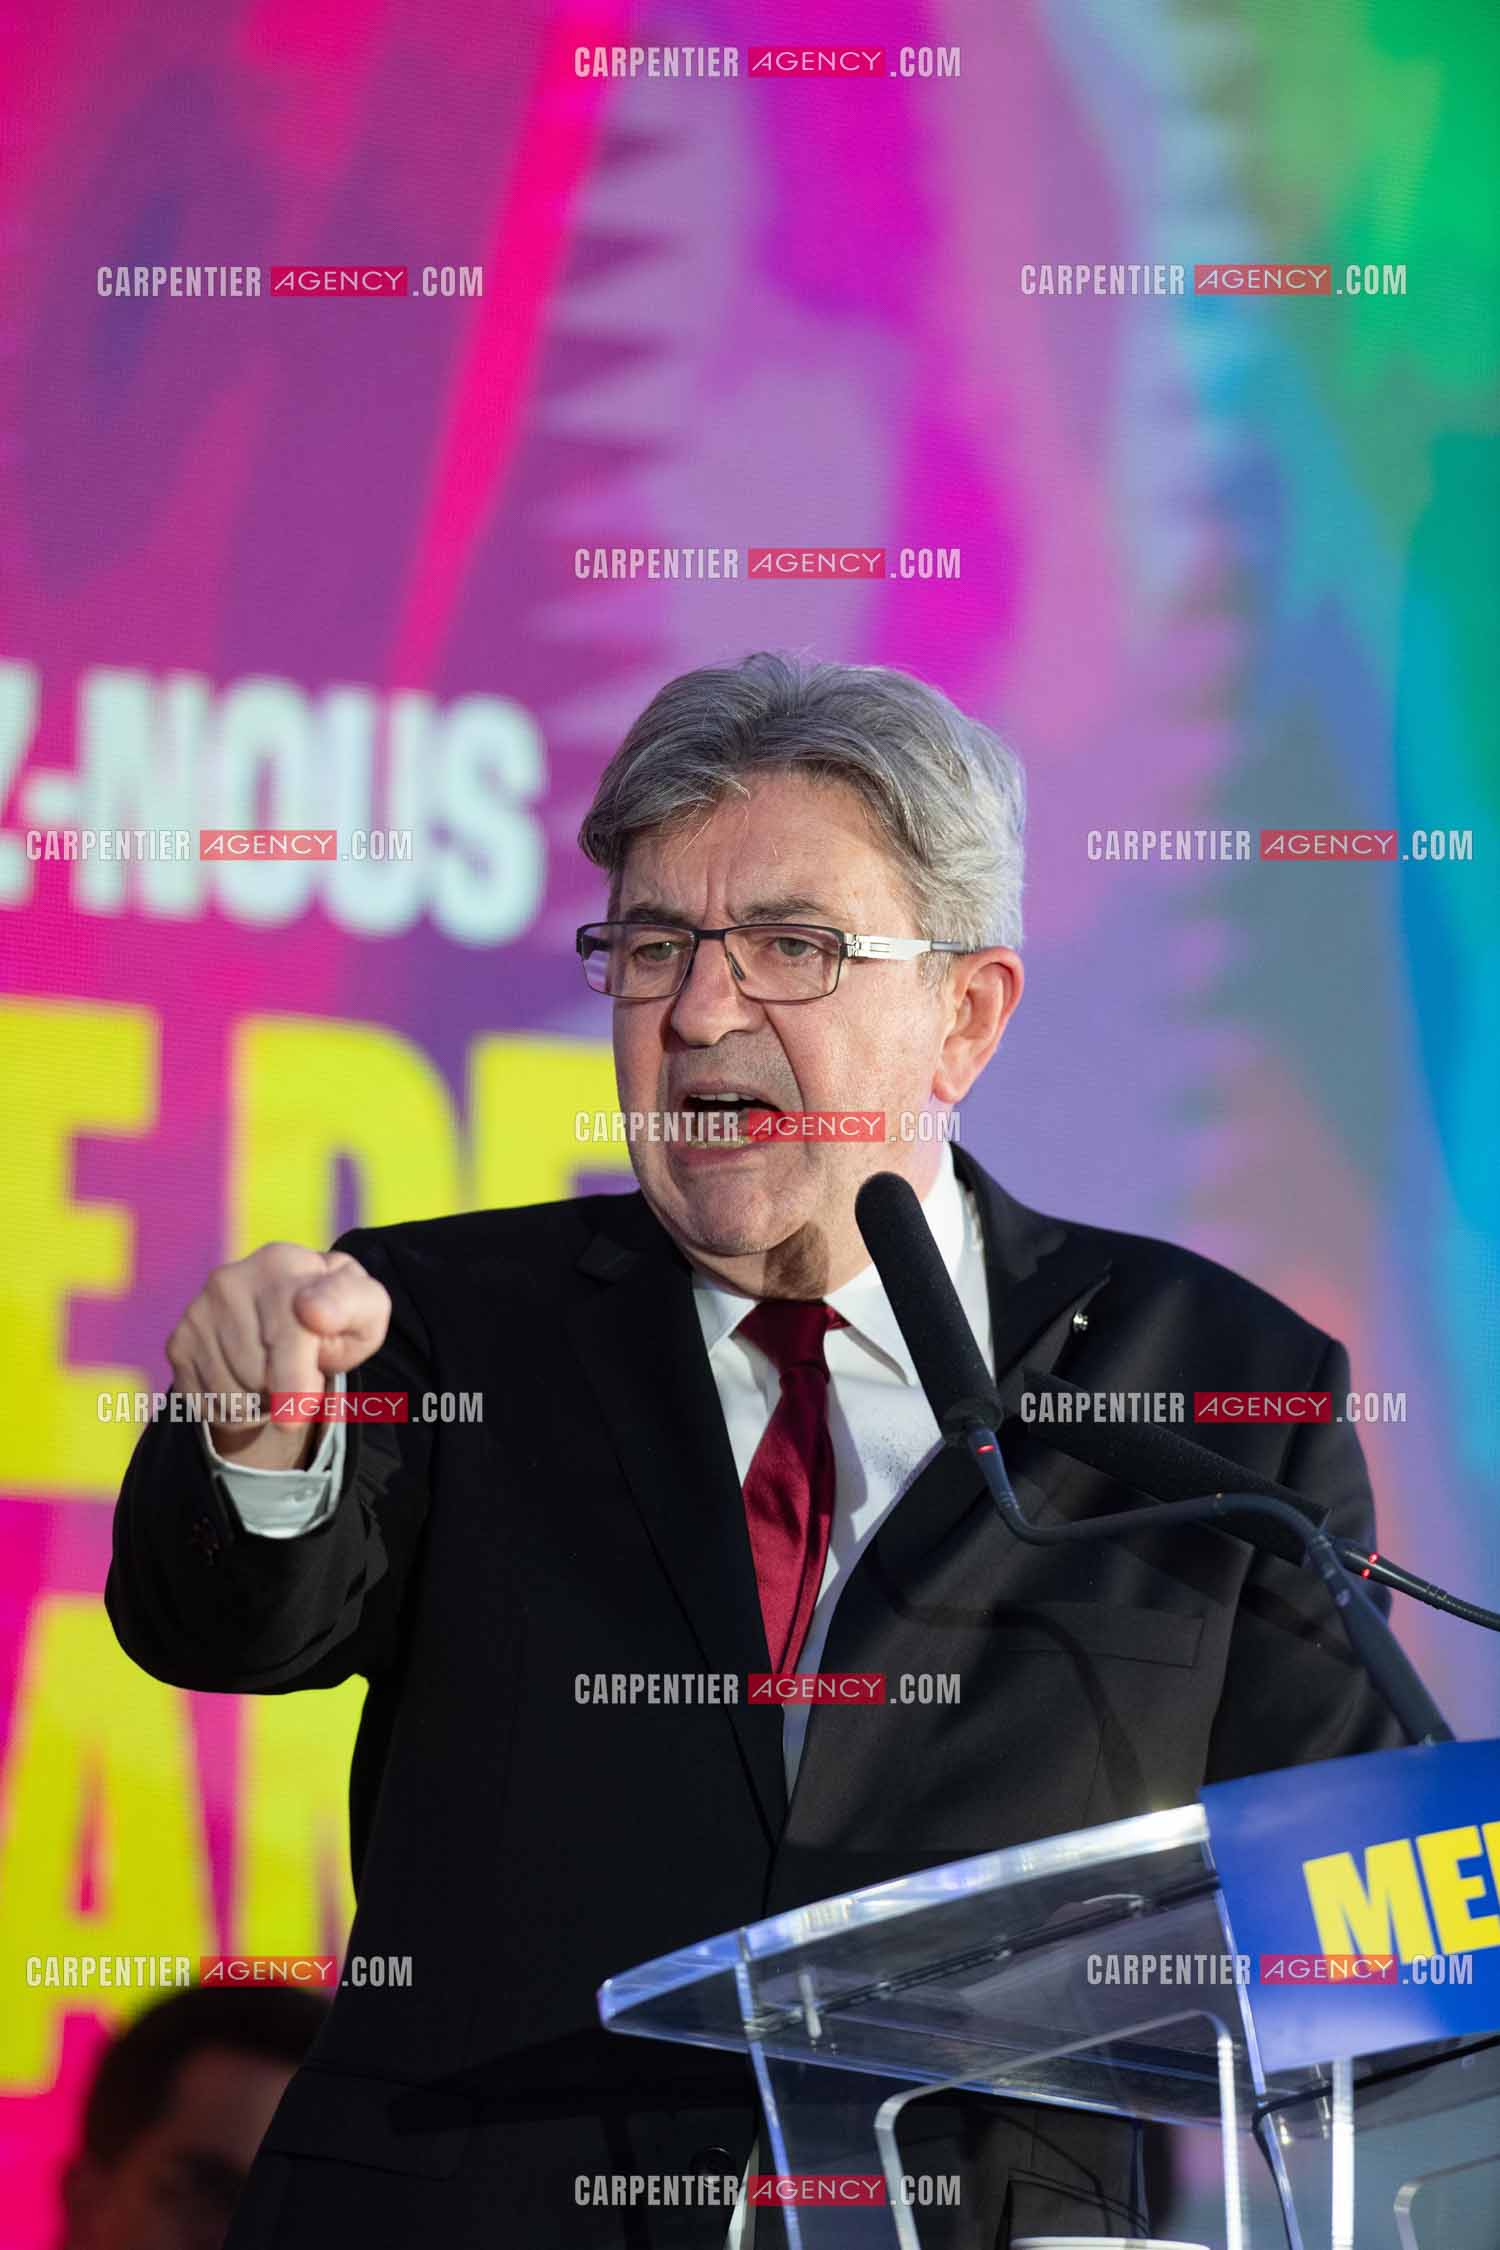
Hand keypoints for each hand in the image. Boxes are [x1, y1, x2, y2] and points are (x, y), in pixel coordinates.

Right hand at [165, 1244, 392, 1469]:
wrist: (291, 1313)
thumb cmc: (337, 1315)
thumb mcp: (365, 1307)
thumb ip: (352, 1307)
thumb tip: (311, 1312)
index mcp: (281, 1264)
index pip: (284, 1334)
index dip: (293, 1383)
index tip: (294, 1416)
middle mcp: (230, 1281)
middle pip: (259, 1376)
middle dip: (289, 1391)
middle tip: (303, 1371)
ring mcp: (198, 1312)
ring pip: (232, 1396)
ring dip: (263, 1403)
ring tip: (277, 1373)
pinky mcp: (178, 1343)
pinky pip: (207, 1405)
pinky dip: (235, 1410)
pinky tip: (250, 1382)